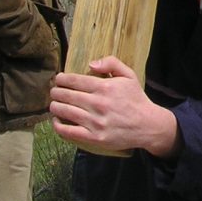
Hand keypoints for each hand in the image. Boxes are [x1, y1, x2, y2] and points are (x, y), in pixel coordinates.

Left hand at [50, 56, 179, 157]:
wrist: (148, 125)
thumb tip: (91, 64)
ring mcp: (95, 122)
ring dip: (55, 106)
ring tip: (54, 104)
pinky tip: (56, 121)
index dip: (62, 79)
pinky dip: (58, 126)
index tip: (58, 79)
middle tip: (54, 92)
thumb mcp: (129, 75)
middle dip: (56, 92)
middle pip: (66, 95)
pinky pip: (68, 132)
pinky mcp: (94, 137)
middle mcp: (98, 103)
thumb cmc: (136, 99)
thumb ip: (112, 63)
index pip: (74, 80)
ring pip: (64, 112)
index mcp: (105, 87)